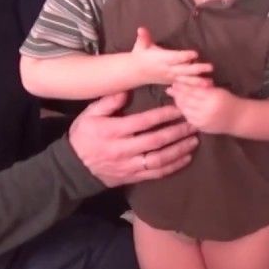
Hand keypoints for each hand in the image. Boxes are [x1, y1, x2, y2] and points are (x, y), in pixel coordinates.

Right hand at [68, 92, 197, 186]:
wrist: (74, 167)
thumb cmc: (84, 136)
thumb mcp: (89, 114)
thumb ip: (108, 102)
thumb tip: (127, 90)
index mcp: (113, 131)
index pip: (144, 122)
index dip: (164, 115)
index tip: (180, 108)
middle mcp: (123, 150)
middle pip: (156, 140)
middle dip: (177, 131)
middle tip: (193, 123)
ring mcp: (129, 166)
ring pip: (159, 159)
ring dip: (179, 150)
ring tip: (194, 140)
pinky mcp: (133, 177)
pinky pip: (156, 173)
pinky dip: (173, 166)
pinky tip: (186, 158)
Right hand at [131, 27, 212, 84]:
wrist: (135, 71)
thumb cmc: (140, 55)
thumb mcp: (140, 45)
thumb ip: (143, 37)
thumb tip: (141, 29)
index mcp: (161, 59)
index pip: (175, 57)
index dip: (185, 56)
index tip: (195, 54)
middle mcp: (167, 69)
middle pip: (184, 70)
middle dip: (197, 69)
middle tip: (210, 67)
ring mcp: (171, 77)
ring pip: (186, 80)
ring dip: (198, 81)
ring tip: (210, 82)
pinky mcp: (173, 81)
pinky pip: (184, 85)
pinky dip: (195, 87)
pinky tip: (207, 87)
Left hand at [167, 79, 243, 134]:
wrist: (238, 119)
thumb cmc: (229, 101)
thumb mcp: (218, 91)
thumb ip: (203, 88)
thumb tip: (185, 83)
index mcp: (212, 97)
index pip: (192, 90)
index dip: (182, 86)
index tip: (175, 81)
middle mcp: (207, 109)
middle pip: (186, 100)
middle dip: (177, 94)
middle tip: (170, 88)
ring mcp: (203, 120)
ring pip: (185, 110)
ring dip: (178, 103)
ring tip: (174, 97)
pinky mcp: (201, 127)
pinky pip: (188, 118)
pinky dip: (184, 111)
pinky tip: (181, 106)